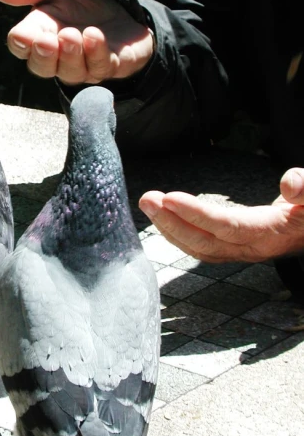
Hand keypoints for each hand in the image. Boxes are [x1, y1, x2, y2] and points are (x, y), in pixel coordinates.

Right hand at [0, 0, 153, 84]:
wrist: (121, 14)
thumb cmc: (81, 6)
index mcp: (39, 37)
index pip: (21, 46)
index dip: (21, 43)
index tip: (22, 35)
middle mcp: (58, 59)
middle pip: (42, 67)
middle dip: (43, 56)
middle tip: (45, 41)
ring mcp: (84, 67)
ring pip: (71, 72)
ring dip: (70, 54)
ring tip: (71, 34)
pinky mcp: (111, 66)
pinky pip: (101, 67)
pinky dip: (96, 53)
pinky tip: (94, 35)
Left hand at [138, 168, 303, 262]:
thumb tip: (290, 184)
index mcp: (272, 231)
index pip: (228, 225)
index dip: (197, 214)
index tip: (169, 198)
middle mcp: (254, 246)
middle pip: (206, 241)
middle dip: (172, 222)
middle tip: (147, 199)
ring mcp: (244, 251)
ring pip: (201, 248)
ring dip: (170, 228)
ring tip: (149, 205)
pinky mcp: (237, 249)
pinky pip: (203, 248)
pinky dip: (180, 235)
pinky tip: (164, 220)